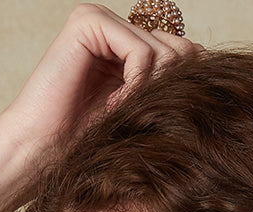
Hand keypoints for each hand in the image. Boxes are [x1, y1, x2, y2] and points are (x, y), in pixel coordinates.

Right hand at [0, 4, 200, 166]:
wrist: (42, 151)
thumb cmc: (88, 143)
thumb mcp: (143, 115)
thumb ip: (170, 86)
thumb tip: (210, 62)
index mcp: (129, 46)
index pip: (186, 54)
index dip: (184, 91)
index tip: (157, 122)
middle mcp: (116, 27)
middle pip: (181, 50)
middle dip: (168, 93)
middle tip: (138, 119)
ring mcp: (101, 20)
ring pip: (165, 51)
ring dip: (149, 95)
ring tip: (121, 117)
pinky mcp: (88, 21)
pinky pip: (142, 51)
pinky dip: (136, 86)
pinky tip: (113, 108)